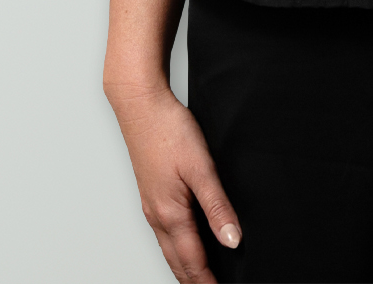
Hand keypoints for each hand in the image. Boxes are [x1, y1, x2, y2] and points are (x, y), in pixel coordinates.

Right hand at [107, 79, 240, 281]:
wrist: (140, 106)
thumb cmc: (167, 131)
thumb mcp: (201, 167)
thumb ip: (217, 206)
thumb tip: (232, 240)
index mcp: (170, 214)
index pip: (193, 262)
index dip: (209, 282)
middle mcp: (157, 216)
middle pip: (178, 263)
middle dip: (195, 281)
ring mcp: (151, 206)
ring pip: (169, 249)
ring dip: (186, 267)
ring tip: (202, 277)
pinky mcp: (150, 195)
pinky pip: (164, 233)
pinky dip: (177, 248)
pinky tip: (186, 243)